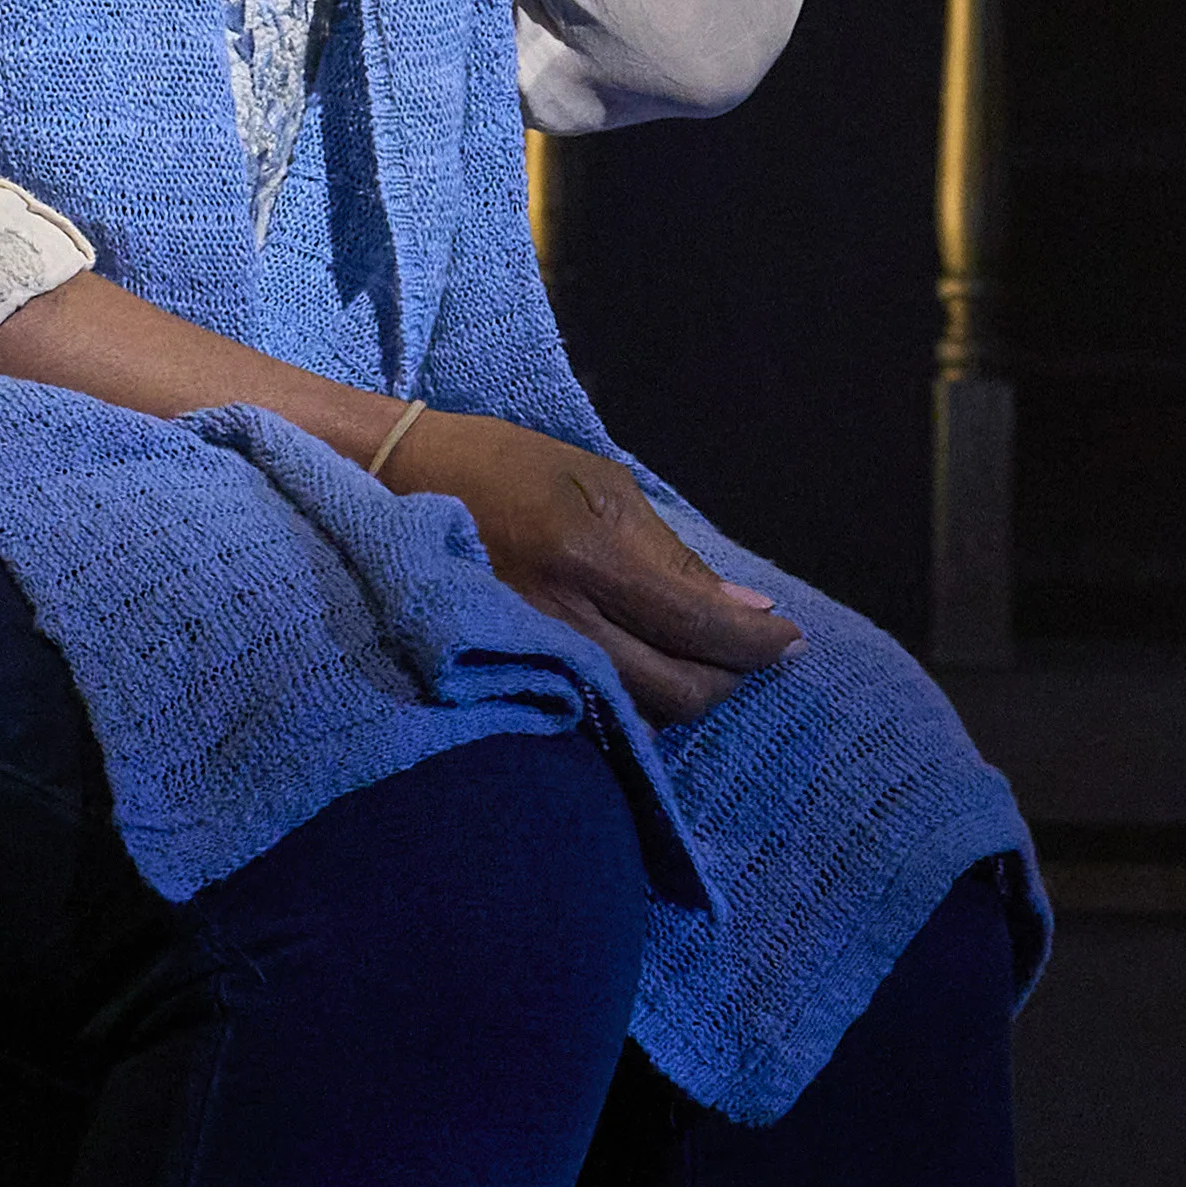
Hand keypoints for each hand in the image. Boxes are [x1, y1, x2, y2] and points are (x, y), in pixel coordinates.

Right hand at [403, 408, 791, 722]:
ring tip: (700, 660)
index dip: (756, 642)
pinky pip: (592, 718)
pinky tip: (648, 677)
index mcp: (584, 555)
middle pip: (675, 690)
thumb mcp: (600, 485)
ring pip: (638, 716)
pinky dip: (635, 706)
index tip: (791, 641)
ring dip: (684, 696)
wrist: (394, 485)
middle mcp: (555, 618)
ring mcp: (526, 658)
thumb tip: (747, 609)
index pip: (695, 624)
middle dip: (728, 678)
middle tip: (748, 654)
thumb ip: (674, 557)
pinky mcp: (505, 680)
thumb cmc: (506, 468)